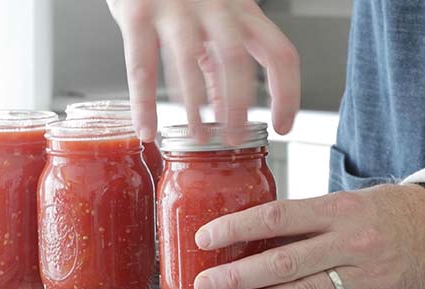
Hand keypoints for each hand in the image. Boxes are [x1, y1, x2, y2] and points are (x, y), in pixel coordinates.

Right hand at [106, 0, 300, 142]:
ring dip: (195, 107)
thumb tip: (224, 110)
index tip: (281, 126)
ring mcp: (175, 8)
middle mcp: (214, 5)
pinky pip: (142, 65)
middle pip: (238, 59)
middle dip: (239, 106)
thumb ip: (217, 61)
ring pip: (190, 62)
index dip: (286, 94)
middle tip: (235, 139)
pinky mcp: (138, 12)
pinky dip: (145, 104)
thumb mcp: (210, 17)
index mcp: (241, 9)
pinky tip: (147, 129)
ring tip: (196, 137)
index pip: (279, 53)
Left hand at [192, 184, 424, 288]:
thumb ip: (303, 220)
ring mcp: (366, 275)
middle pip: (285, 262)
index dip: (238, 228)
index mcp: (339, 210)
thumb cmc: (386, 210)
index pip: (278, 216)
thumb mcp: (344, 201)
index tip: (208, 238)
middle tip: (207, 285)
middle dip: (239, 277)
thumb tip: (253, 235)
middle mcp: (352, 242)